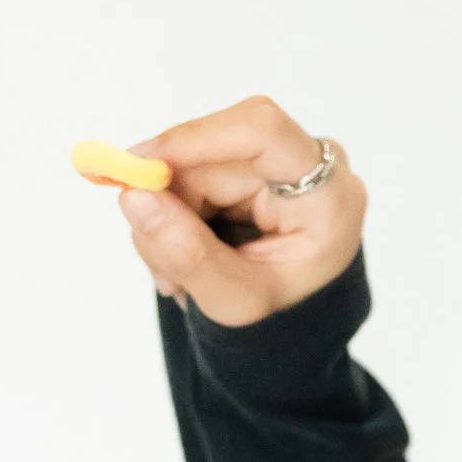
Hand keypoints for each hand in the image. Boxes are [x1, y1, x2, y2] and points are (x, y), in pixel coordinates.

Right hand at [116, 95, 366, 326]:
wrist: (293, 330)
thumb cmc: (279, 321)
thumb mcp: (235, 302)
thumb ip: (188, 254)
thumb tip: (133, 196)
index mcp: (328, 196)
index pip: (262, 131)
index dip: (195, 139)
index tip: (139, 167)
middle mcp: (311, 165)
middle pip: (215, 152)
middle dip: (171, 201)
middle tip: (161, 267)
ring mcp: (282, 163)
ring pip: (194, 163)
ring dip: (167, 215)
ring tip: (178, 276)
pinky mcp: (255, 168)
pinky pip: (194, 172)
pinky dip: (174, 214)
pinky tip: (184, 256)